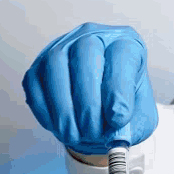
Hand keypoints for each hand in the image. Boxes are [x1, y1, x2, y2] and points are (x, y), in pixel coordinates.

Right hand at [23, 22, 157, 154]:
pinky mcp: (39, 66)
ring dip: (64, 108)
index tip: (118, 119)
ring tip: (74, 135)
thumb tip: (115, 135)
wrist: (101, 114)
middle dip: (88, 103)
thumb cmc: (121, 108)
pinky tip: (59, 127)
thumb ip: (131, 126)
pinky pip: (35, 84)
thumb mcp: (138, 119)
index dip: (118, 90)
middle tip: (92, 132)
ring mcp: (61, 48)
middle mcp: (93, 38)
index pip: (121, 54)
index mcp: (125, 44)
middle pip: (85, 56)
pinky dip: (45, 111)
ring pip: (55, 67)